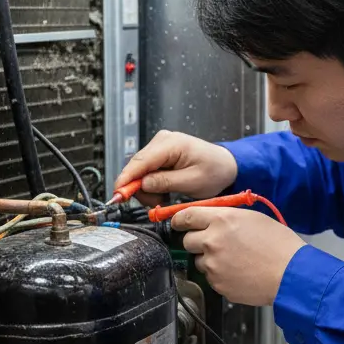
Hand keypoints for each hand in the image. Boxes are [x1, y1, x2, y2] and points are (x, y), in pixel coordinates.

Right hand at [113, 130, 237, 205]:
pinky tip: (165, 190)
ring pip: (140, 172)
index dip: (126, 180)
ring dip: (148, 189)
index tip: (117, 196)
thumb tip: (143, 184)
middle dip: (141, 189)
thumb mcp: (192, 181)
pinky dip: (152, 185)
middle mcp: (161, 140)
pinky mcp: (159, 154)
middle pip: (136, 167)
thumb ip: (166, 182)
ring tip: (166, 196)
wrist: (226, 165)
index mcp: (171, 143)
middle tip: (157, 202)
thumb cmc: (215, 170)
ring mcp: (159, 146)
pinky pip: (147, 172)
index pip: (140, 161)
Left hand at [171, 207, 305, 305]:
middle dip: (196, 241)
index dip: (180, 220)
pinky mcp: (217, 284)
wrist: (291, 274)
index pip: (185, 216)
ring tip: (234, 259)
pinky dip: (220, 275)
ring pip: (199, 261)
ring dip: (209, 259)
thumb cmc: (279, 245)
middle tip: (213, 243)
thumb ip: (226, 216)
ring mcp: (213, 265)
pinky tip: (239, 271)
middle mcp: (212, 241)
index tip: (179, 223)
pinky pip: (211, 277)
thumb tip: (209, 218)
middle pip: (187, 241)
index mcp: (221, 220)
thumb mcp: (253, 218)